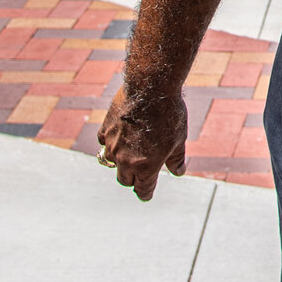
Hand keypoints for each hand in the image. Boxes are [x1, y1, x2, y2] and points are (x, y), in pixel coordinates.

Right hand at [96, 83, 188, 200]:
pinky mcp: (105, 129)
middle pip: (125, 180)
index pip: (143, 190)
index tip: (147, 194)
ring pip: (111, 162)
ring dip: (119, 161)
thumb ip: (176, 159)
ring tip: (129, 151)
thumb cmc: (169, 114)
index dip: (146, 193)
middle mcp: (126, 161)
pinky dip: (110, 142)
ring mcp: (113, 145)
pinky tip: (119, 135)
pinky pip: (103, 142)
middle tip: (140, 173)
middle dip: (133, 178)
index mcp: (146, 167)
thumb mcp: (178, 139)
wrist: (150, 87)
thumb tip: (178, 172)